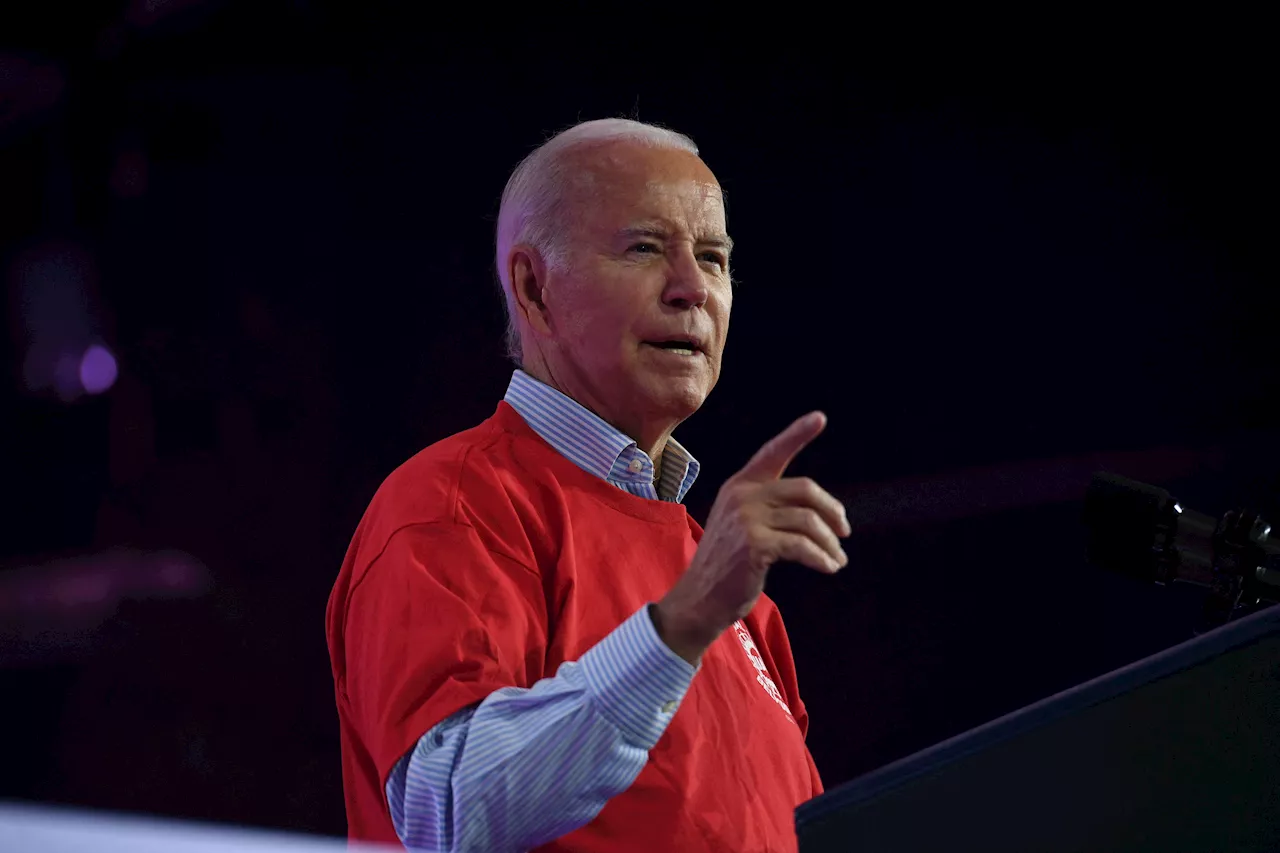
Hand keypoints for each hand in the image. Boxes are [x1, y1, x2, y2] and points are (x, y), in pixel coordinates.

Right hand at [653, 411, 850, 663]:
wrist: (700, 599)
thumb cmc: (727, 565)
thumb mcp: (742, 525)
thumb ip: (768, 508)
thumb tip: (818, 511)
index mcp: (740, 485)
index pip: (772, 453)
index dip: (797, 434)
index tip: (820, 417)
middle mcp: (742, 495)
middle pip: (806, 490)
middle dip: (833, 512)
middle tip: (843, 532)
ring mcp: (746, 519)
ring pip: (808, 521)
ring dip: (829, 543)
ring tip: (836, 558)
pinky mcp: (754, 544)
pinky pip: (802, 547)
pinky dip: (821, 558)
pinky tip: (829, 568)